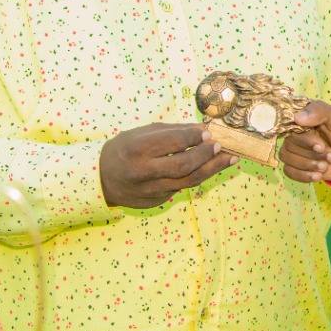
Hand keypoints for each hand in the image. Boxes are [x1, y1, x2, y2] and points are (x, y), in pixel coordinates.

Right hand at [98, 123, 236, 207]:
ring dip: (212, 169)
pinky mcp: (156, 201)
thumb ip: (172, 132)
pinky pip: (181, 188)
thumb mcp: (141, 133)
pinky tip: (209, 168)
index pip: (172, 142)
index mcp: (137, 149)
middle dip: (206, 155)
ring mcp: (150, 190)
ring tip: (229, 159)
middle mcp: (143, 172)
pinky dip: (196, 177)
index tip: (208, 131)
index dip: (193, 137)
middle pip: (183, 165)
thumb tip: (202, 129)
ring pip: (188, 181)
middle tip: (220, 145)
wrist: (100, 179)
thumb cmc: (123, 149)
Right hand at [278, 101, 330, 183]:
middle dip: (310, 153)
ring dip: (307, 164)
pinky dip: (302, 175)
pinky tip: (318, 176)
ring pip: (286, 157)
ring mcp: (300, 149)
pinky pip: (288, 171)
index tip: (320, 145)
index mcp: (307, 117)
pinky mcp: (301, 165)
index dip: (303, 138)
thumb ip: (321, 112)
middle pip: (288, 143)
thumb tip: (297, 117)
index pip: (290, 124)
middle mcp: (300, 132)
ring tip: (326, 166)